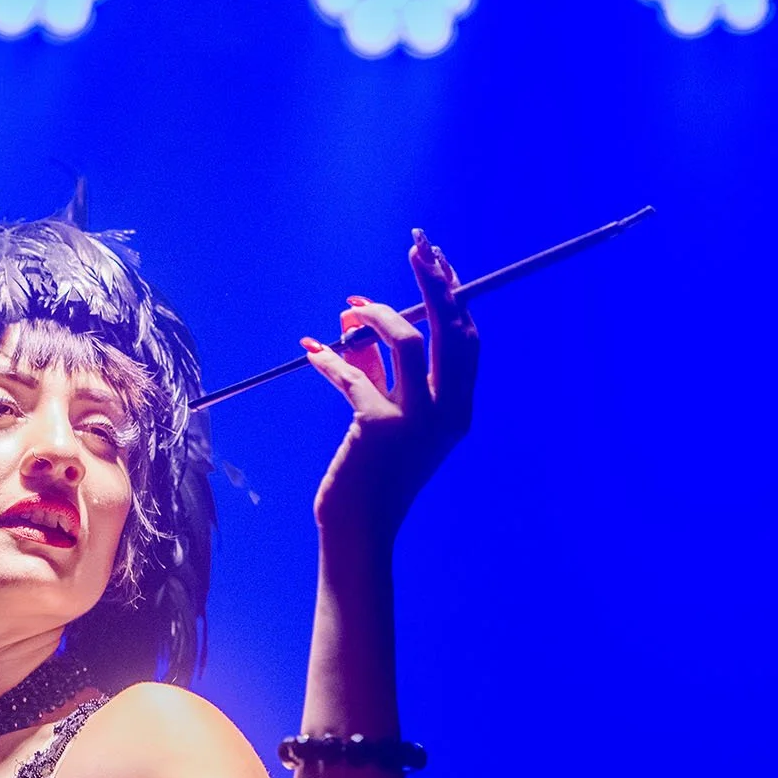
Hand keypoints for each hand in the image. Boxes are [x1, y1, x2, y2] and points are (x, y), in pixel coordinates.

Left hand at [301, 229, 478, 543]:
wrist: (360, 530)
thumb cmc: (373, 476)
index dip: (453, 295)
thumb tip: (360, 327)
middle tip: (417, 247)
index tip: (436, 261)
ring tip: (349, 310)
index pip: (466, 339)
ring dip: (375, 314)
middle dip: (433, 281)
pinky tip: (311, 352)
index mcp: (459, 411)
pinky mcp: (379, 426)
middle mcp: (448, 413)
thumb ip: (383, 374)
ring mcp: (417, 420)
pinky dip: (331, 359)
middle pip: (448, 328)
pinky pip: (354, 374)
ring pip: (405, 339)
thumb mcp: (387, 419)